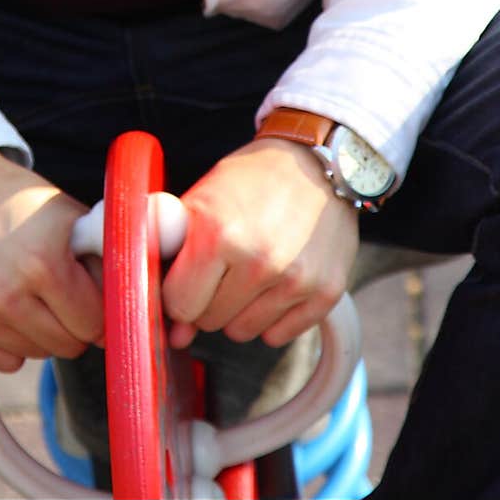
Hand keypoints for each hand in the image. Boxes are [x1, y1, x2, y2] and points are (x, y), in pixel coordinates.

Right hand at [0, 149, 103, 372]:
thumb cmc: (17, 201)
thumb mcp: (70, 217)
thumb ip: (104, 261)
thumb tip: (133, 307)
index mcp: (42, 263)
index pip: (94, 324)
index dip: (98, 307)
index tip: (91, 292)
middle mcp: (5, 295)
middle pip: (67, 346)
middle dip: (73, 322)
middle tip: (61, 290)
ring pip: (36, 355)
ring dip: (42, 330)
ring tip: (29, 290)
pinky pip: (4, 360)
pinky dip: (10, 339)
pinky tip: (3, 303)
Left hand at [161, 138, 358, 349]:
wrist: (316, 163)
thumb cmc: (251, 180)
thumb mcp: (202, 197)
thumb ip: (174, 255)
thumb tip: (175, 332)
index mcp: (217, 233)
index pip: (179, 303)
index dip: (178, 291)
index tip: (188, 276)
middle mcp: (258, 260)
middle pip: (209, 320)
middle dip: (208, 298)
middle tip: (223, 266)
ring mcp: (295, 279)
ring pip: (241, 332)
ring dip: (239, 309)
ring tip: (249, 271)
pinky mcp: (325, 293)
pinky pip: (277, 336)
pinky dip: (271, 316)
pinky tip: (275, 283)